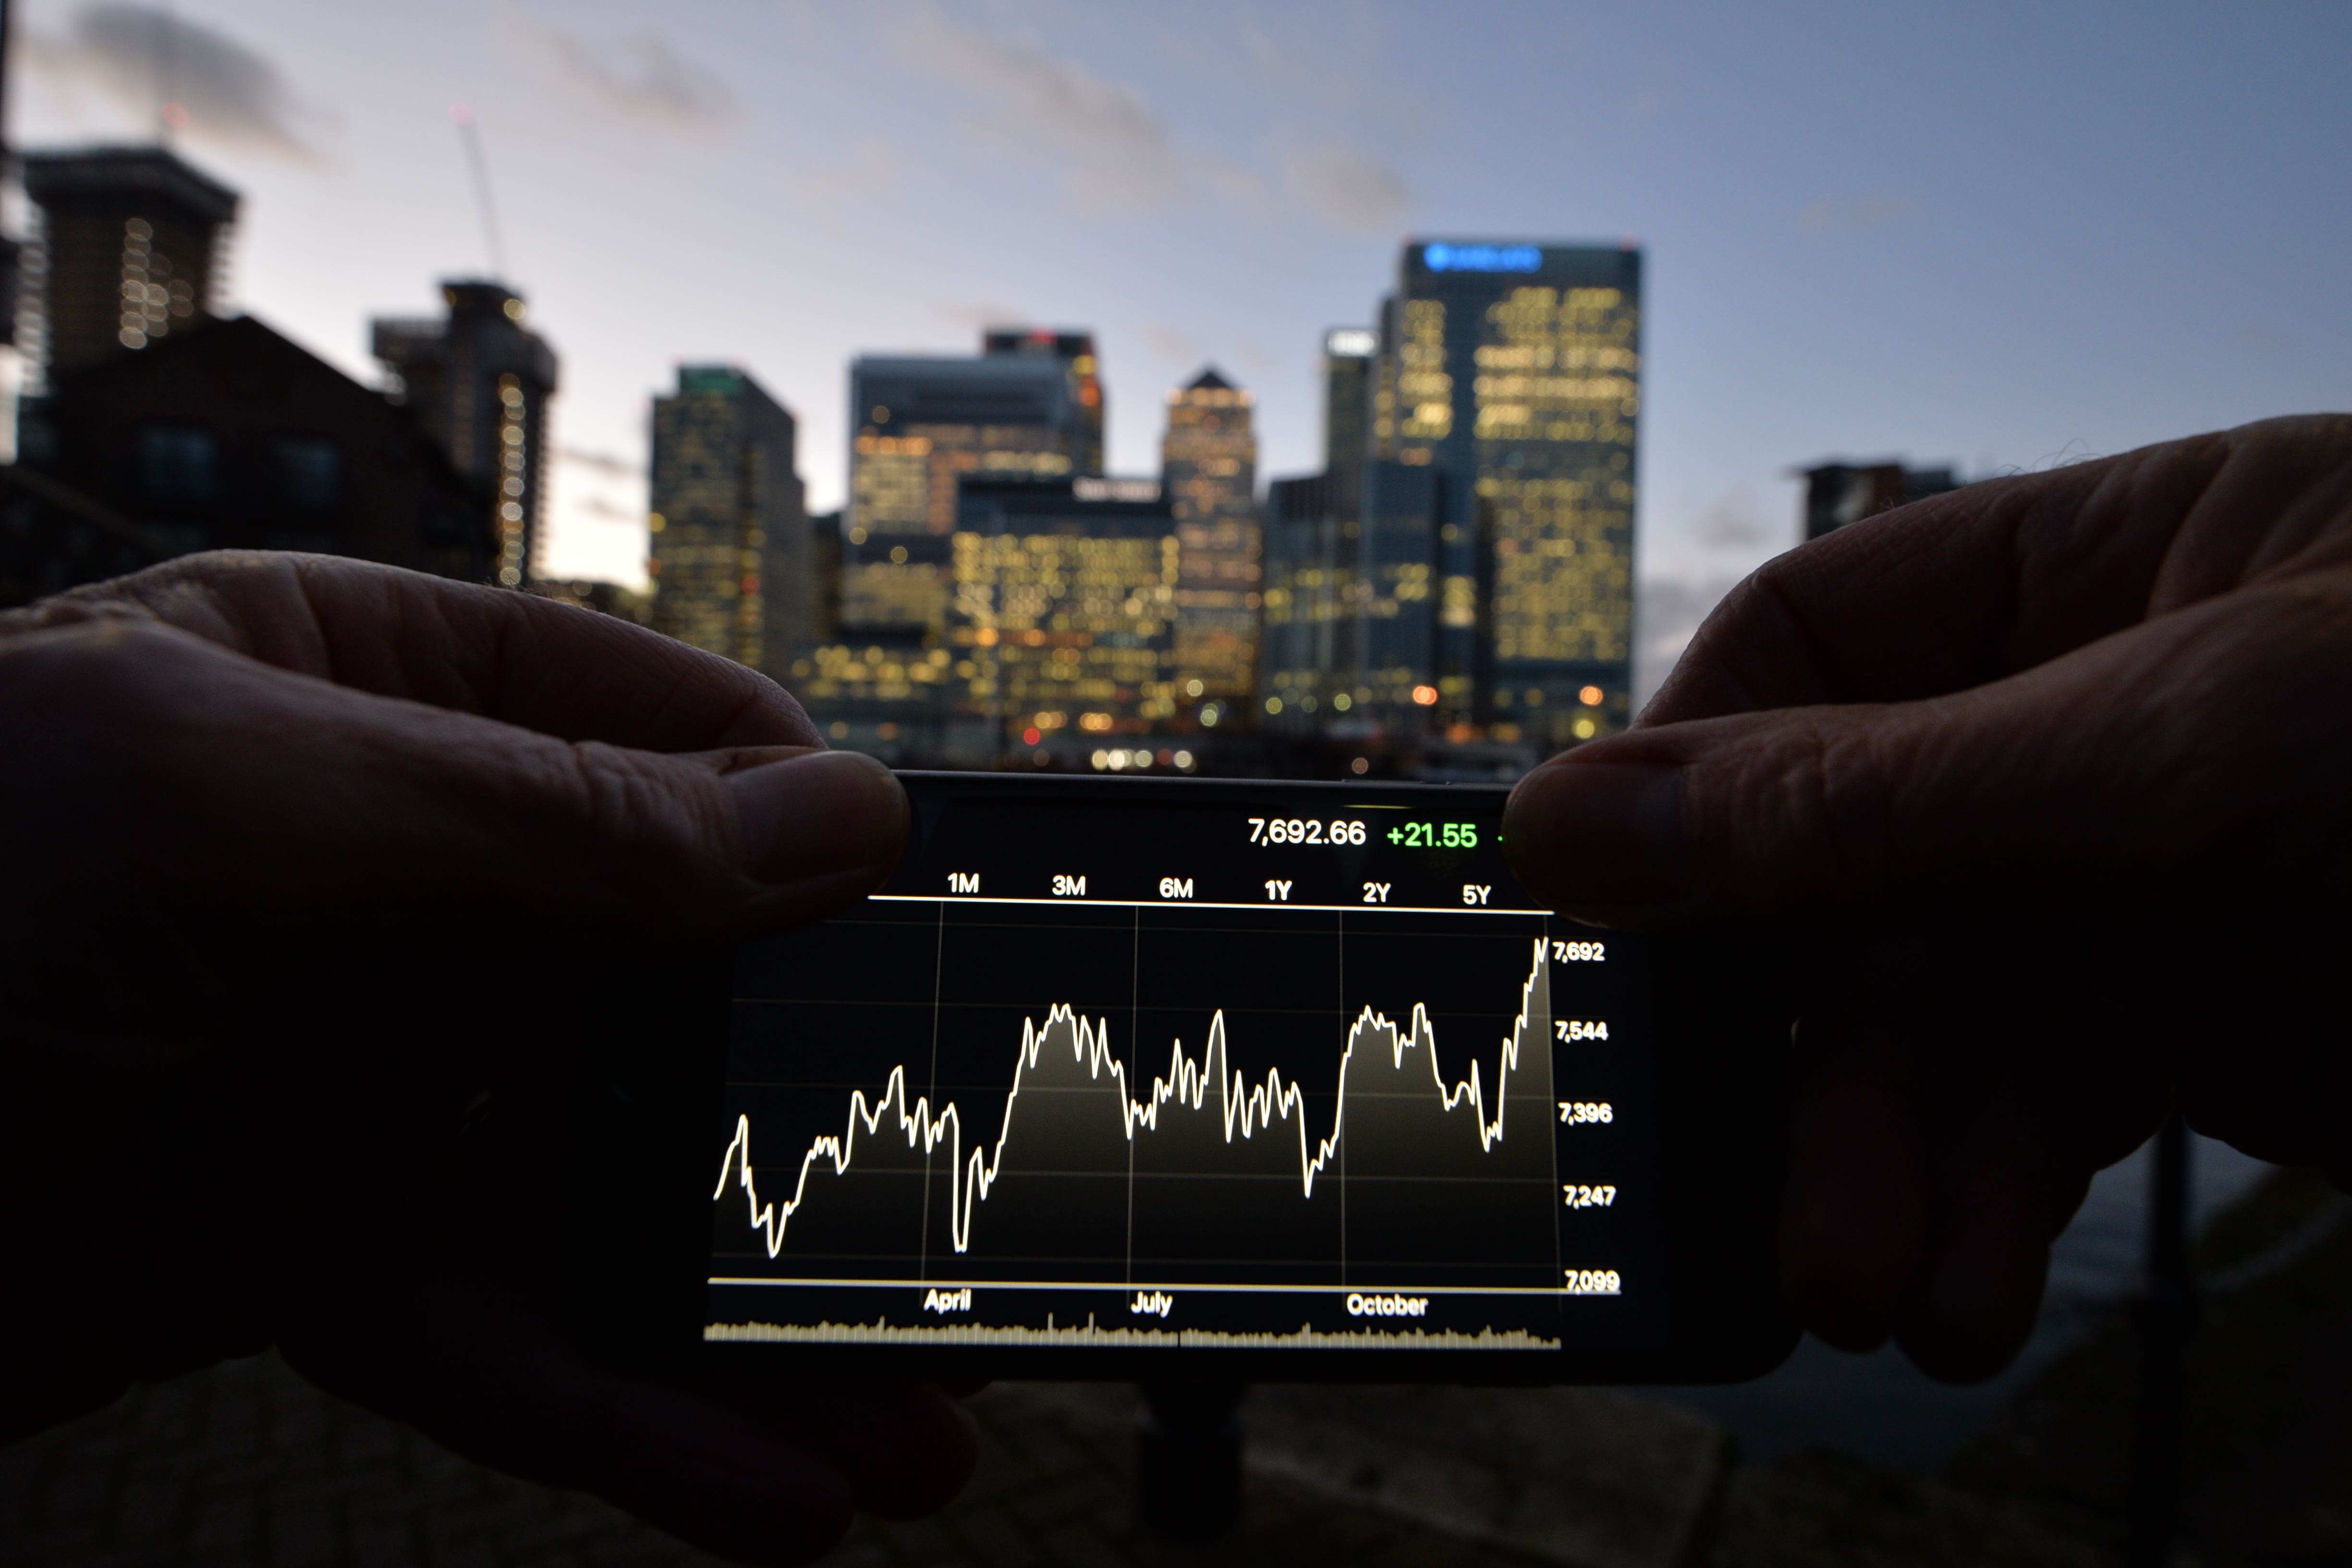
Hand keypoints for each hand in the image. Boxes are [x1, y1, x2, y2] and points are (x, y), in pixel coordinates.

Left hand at [0, 552, 976, 1562]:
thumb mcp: (218, 814)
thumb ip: (535, 816)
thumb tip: (823, 813)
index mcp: (351, 692)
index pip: (648, 738)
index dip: (809, 832)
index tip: (949, 939)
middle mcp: (367, 872)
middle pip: (651, 991)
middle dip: (810, 1123)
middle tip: (956, 1245)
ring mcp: (333, 1070)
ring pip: (595, 1192)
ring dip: (747, 1326)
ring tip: (907, 1442)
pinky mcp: (286, 1246)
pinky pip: (492, 1325)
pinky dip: (617, 1414)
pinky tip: (748, 1492)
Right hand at [1504, 414, 2351, 1381]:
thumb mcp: (2198, 756)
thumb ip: (1875, 804)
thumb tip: (1579, 819)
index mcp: (2125, 563)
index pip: (1821, 644)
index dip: (1693, 776)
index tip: (1599, 918)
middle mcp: (2126, 715)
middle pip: (1866, 872)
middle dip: (1818, 1048)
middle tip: (1770, 1196)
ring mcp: (2174, 880)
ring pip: (1949, 1019)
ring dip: (1896, 1161)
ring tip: (1881, 1292)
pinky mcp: (2231, 1028)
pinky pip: (2046, 1108)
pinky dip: (1989, 1199)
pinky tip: (1961, 1285)